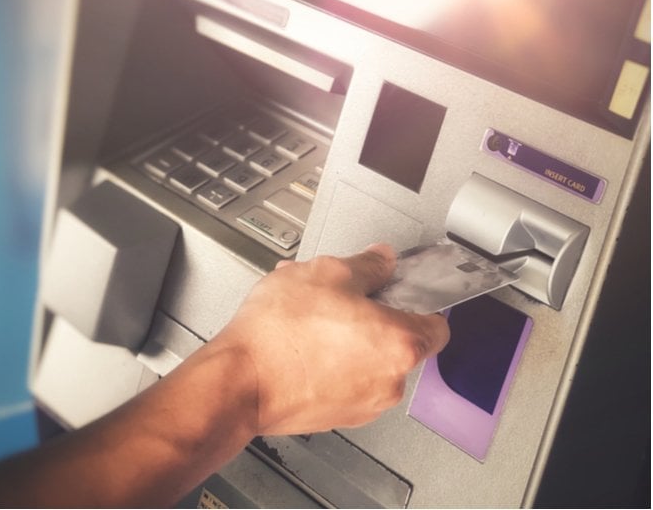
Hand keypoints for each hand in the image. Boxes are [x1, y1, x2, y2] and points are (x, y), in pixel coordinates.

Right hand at [209, 244, 449, 434]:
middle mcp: (390, 381)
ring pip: (367, 359)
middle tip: (340, 297)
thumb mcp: (327, 273)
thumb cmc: (279, 335)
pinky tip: (300, 340)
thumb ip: (367, 265)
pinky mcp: (337, 416)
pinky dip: (331, 361)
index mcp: (400, 343)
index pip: (437, 322)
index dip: (417, 300)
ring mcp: (364, 404)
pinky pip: (345, 380)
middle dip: (371, 315)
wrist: (239, 381)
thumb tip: (382, 261)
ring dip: (347, 336)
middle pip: (398, 340)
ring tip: (309, 316)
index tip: (398, 290)